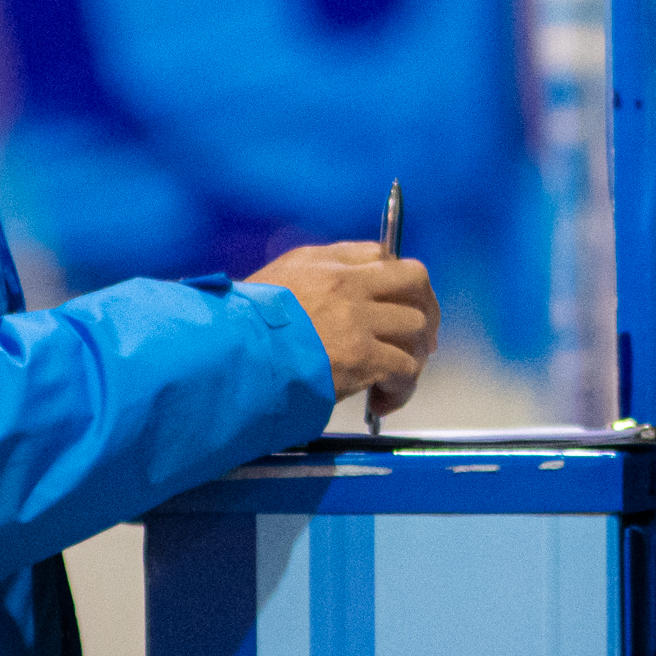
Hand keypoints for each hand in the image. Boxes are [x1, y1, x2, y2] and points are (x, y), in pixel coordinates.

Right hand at [248, 240, 441, 417]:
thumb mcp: (271, 285)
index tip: (396, 304)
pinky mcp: (362, 357)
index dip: (395, 281)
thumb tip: (332, 304)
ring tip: (391, 380)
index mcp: (321, 262)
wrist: (229, 359)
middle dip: (426, 306)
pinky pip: (404, 369)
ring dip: (412, 355)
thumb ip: (308, 284)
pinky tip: (381, 402)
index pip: (379, 254)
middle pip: (414, 279)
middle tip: (419, 338)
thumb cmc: (239, 330)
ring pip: (415, 327)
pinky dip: (400, 389)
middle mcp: (346, 283)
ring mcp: (357, 319)